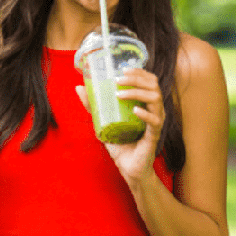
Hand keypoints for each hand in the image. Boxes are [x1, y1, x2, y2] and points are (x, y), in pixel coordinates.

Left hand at [75, 68, 164, 183]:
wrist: (128, 167)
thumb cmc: (120, 143)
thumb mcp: (103, 120)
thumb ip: (93, 105)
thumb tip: (79, 87)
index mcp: (145, 103)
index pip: (149, 80)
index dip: (139, 71)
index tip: (123, 68)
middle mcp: (153, 109)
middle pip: (154, 85)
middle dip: (137, 78)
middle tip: (119, 79)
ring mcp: (155, 122)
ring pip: (155, 99)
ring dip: (137, 93)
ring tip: (119, 93)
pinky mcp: (154, 135)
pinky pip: (155, 121)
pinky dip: (145, 114)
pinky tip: (134, 110)